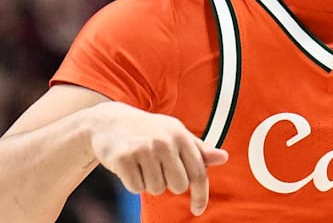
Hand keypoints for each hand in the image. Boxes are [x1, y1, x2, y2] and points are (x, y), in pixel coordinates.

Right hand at [88, 103, 228, 215]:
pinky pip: (136, 188)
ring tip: (141, 162)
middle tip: (157, 166)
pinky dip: (133, 182)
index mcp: (180, 135)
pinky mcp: (123, 158)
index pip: (198, 173)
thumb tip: (223, 157)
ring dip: (149, 182)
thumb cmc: (148, 129)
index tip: (198, 209)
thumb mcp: (175, 133)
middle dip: (168, 182)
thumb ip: (198, 149)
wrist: (108, 121)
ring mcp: (143, 149)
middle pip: (178, 186)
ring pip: (156, 189)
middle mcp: (164, 141)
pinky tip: (129, 165)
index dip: (201, 195)